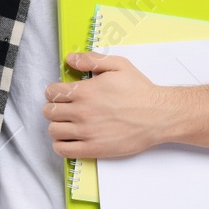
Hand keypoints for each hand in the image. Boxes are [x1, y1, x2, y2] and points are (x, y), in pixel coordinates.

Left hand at [45, 52, 172, 159]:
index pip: (52, 92)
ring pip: (53, 130)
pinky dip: (60, 145)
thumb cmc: (140, 91)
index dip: (54, 91)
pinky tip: (69, 139)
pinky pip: (63, 150)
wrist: (158, 115)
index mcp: (85, 91)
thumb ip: (91, 60)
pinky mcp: (93, 149)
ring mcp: (86, 132)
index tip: (61, 94)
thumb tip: (71, 59)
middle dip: (54, 108)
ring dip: (57, 126)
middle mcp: (82, 112)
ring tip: (67, 124)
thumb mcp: (118, 65)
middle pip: (49, 111)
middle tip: (65, 108)